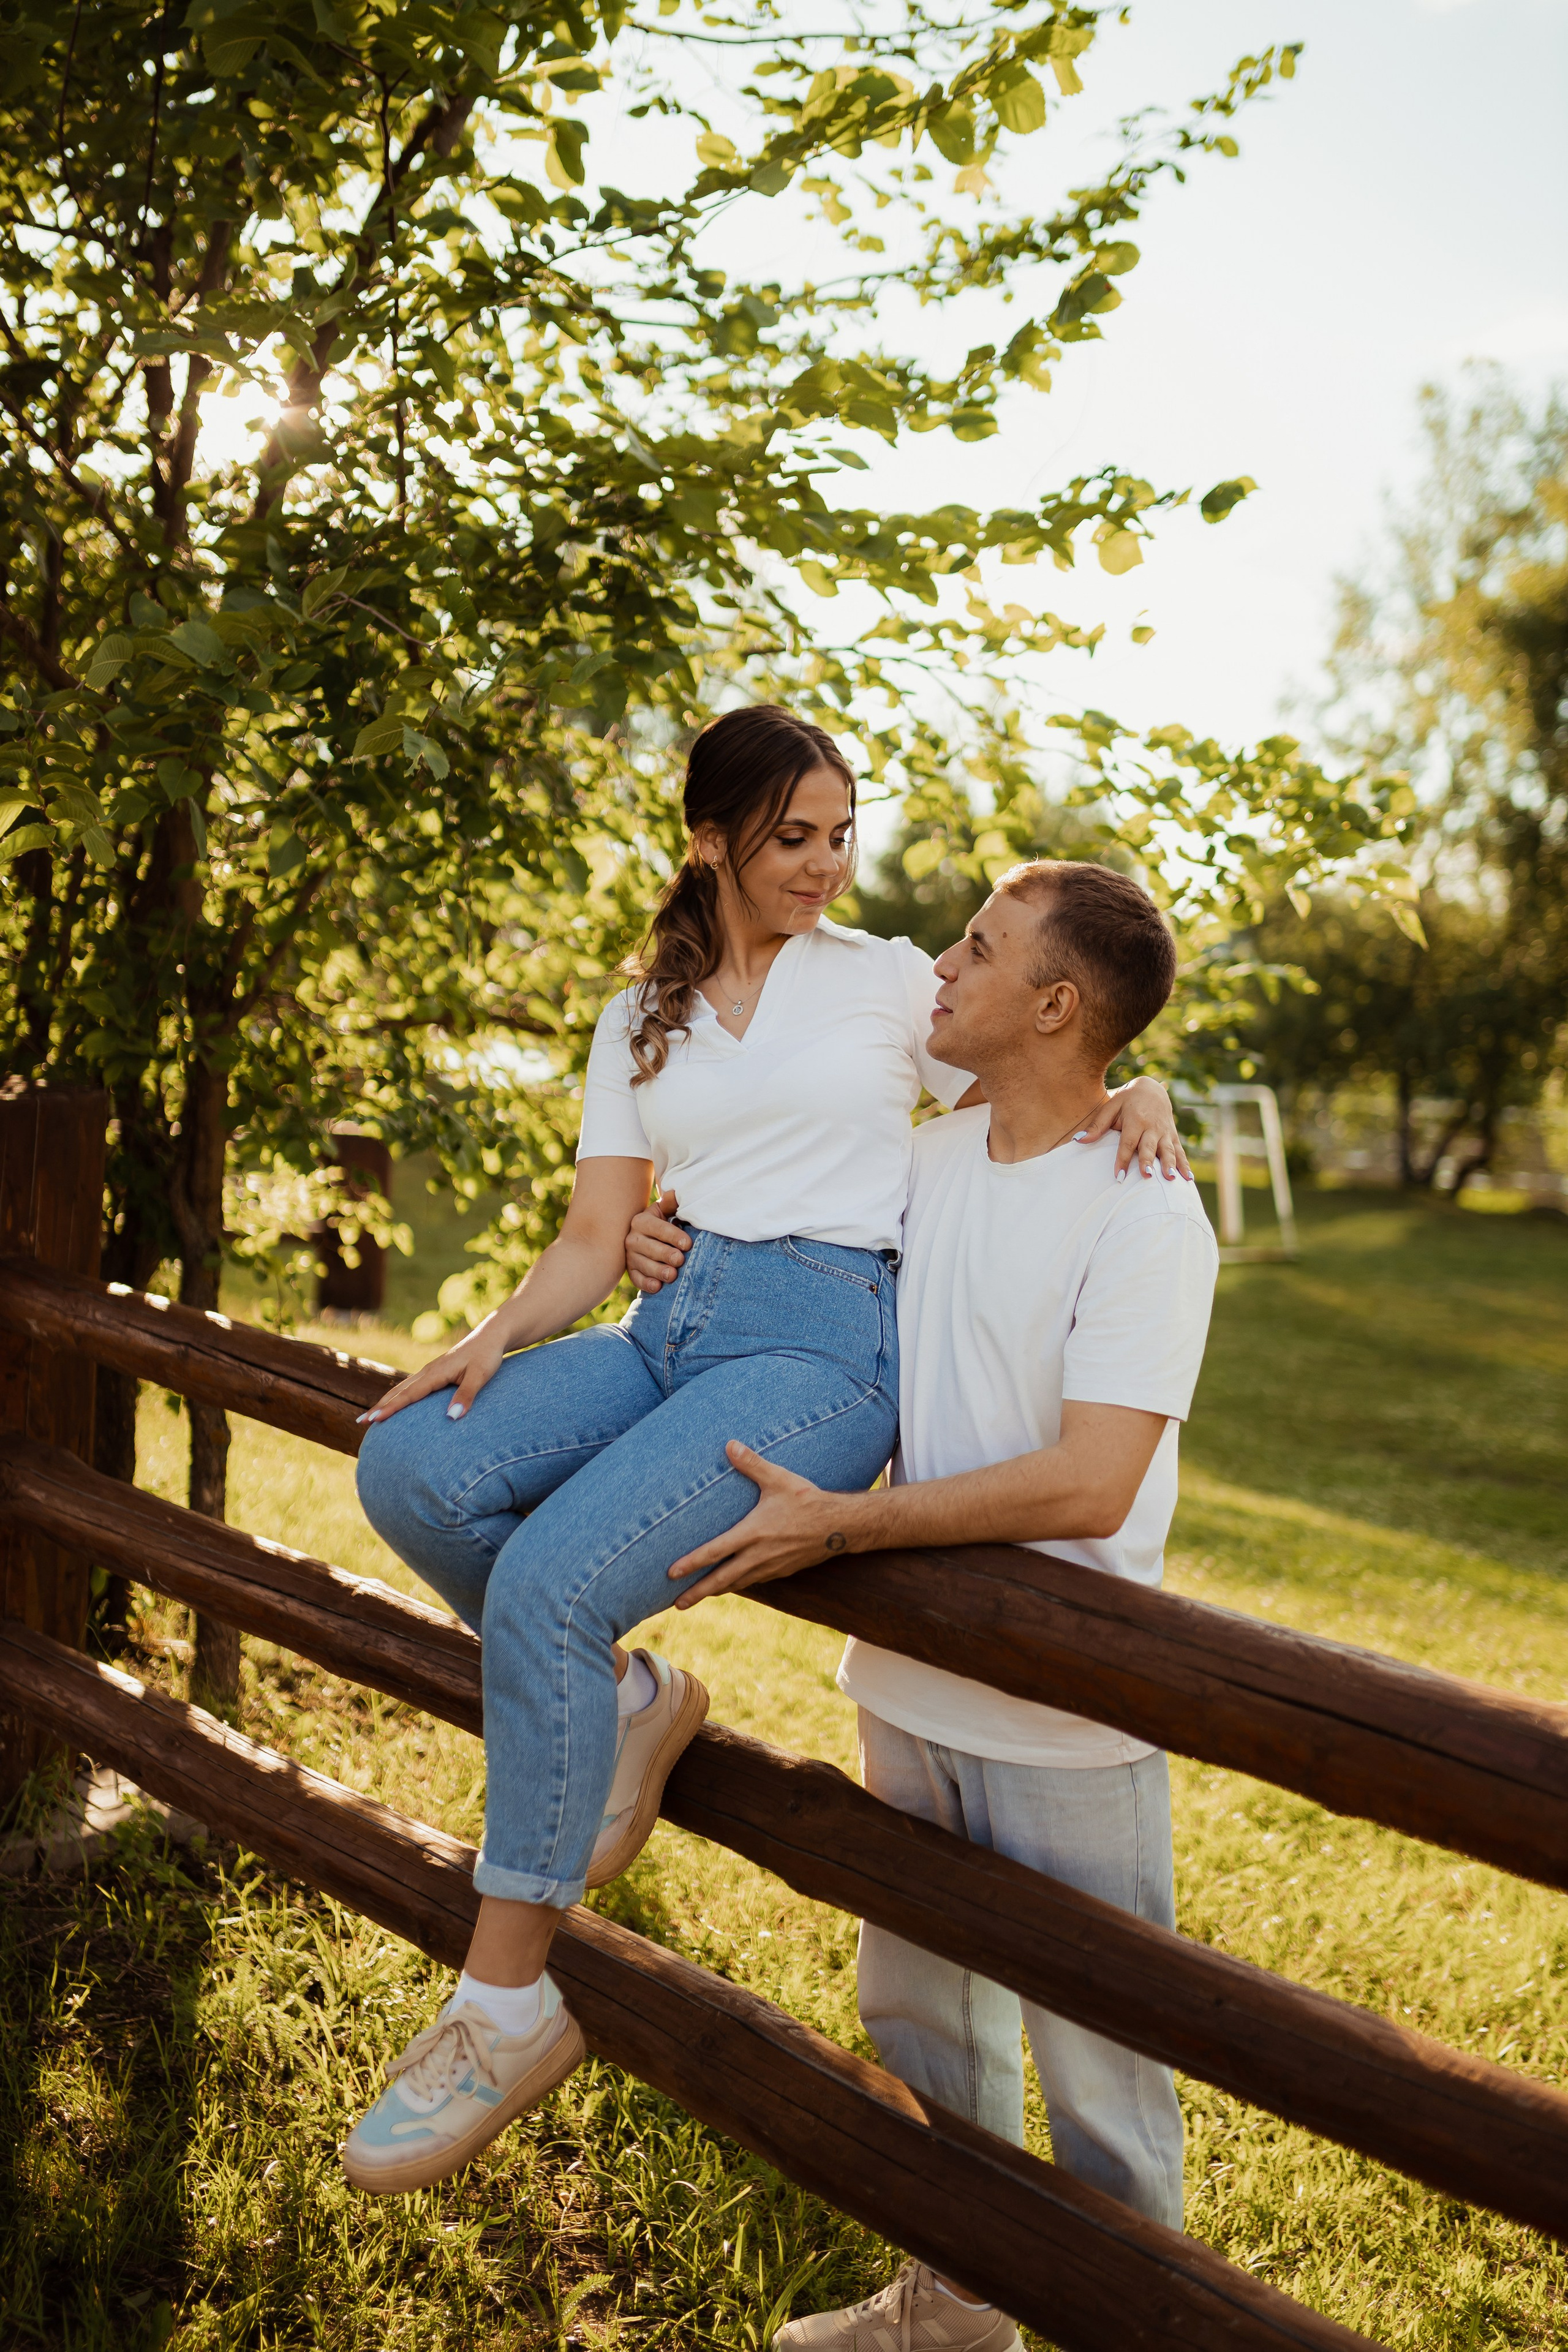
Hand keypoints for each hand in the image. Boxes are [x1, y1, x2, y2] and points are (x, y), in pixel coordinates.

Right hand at [356, 1319, 506, 1426]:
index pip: (408, 1394)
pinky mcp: (434, 1373)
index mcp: (435, 1373)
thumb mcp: (480, 1376)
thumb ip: (466, 1396)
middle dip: (380, 1407)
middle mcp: (427, 1371)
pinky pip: (410, 1386)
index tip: (374, 1420)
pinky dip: (397, 1396)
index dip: (391, 1408)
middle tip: (361, 1423)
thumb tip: (452, 1418)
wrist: (490, 1336)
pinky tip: (394, 1404)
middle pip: (398, 1391)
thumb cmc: (487, 1356)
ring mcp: (429, 1371)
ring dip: (385, 1402)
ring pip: (402, 1388)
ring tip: (370, 1417)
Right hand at [626, 1189, 690, 1293]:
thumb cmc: (664, 1223)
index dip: (673, 1236)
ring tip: (672, 1275)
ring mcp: (630, 1257)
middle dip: (665, 1254)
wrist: (650, 1238)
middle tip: (680, 1260)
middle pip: (650, 1248)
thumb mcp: (666, 1211)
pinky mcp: (631, 1271)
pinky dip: (646, 1284)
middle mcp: (632, 1238)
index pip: (658, 1228)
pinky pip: (636, 1279)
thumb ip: (671, 1203)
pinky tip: (657, 1287)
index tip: (688, 1244)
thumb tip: (675, 1194)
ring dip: (658, 1271)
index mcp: (641, 1221)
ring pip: (643, 1265)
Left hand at [668, 1441, 856, 1605]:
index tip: (671, 1573)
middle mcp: (760, 1556)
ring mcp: (771, 1567)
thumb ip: (752, 1464)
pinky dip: (737, 1585)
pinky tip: (731, 1584)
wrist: (841, 1526)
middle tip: (677, 1604)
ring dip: (716, 1591)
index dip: (692, 1563)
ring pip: (737, 1583)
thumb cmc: (808, 1500)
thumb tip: (730, 1444)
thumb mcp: (779, 1479)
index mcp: (754, 1534)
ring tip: (697, 1597)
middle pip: (722, 1579)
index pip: (716, 1552)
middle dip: (698, 1592)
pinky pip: (754, 1581)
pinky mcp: (782, 1571)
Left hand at [1078, 1075, 1192, 1181]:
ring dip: (1170, 1164)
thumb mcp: (1110, 1107)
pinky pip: (1180, 1152)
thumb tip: (1078, 1140)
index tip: (1119, 1176)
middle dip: (1148, 1162)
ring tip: (1170, 1179)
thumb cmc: (1126, 1100)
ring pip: (1168, 1150)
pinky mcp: (1173, 1136)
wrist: (1151, 1088)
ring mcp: (1165, 1132)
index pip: (1128, 1143)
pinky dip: (1184, 1165)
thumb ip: (1096, 1126)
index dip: (1123, 1159)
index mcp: (1136, 1119)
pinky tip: (1188, 1179)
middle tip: (1147, 1177)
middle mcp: (1152, 1126)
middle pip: (1149, 1147)